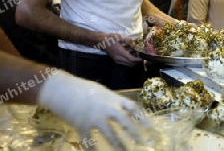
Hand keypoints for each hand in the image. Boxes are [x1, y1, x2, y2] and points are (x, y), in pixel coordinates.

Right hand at [38, 71, 152, 150]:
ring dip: (119, 145)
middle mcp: (107, 108)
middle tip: (144, 142)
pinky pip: (90, 141)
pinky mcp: (82, 126)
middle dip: (135, 133)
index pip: (133, 108)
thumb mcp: (101, 91)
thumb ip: (111, 100)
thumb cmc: (81, 88)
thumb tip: (121, 108)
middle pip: (125, 122)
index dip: (143, 118)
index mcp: (113, 98)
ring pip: (110, 134)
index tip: (151, 127)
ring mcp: (95, 118)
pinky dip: (93, 149)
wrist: (61, 89)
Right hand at [100, 33, 142, 66]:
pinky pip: (125, 64)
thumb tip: (135, 46)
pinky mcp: (116, 61)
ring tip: (134, 53)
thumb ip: (129, 41)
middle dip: (137, 60)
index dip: (138, 59)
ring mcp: (117, 61)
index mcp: (120, 52)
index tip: (142, 57)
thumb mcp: (120, 37)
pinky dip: (129, 61)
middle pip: (131, 64)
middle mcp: (119, 58)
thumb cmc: (111, 38)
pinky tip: (129, 54)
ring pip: (128, 65)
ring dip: (133, 61)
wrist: (102, 42)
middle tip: (138, 53)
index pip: (132, 59)